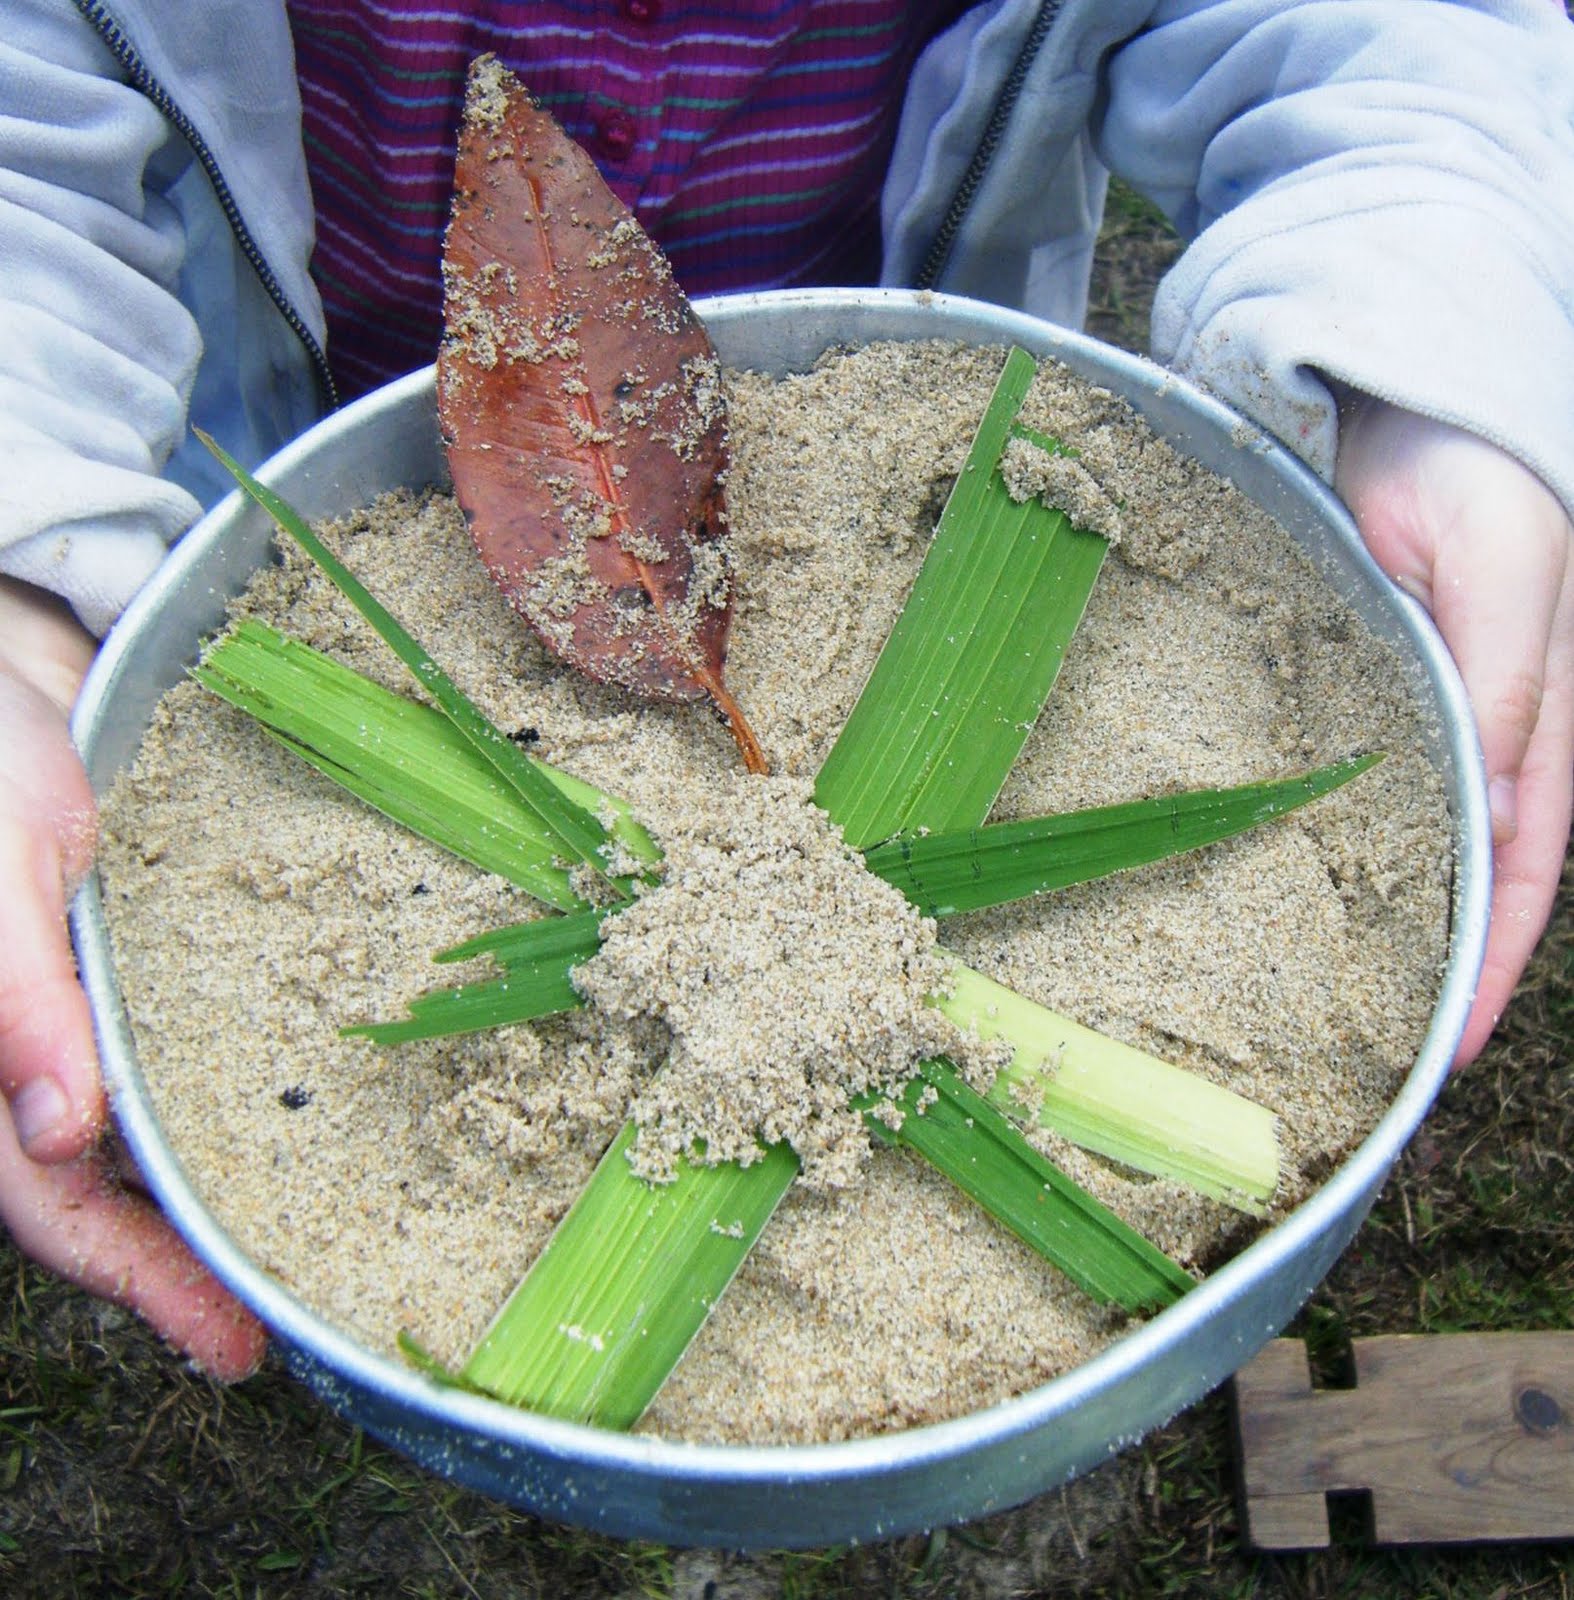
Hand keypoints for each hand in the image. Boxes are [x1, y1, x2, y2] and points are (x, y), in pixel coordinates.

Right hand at [0, 577, 264, 1376]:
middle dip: (179, 1264)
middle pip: (99, 1192)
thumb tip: (52, 1135)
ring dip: (203, 1190)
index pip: (50, 1204)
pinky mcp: (119, 971)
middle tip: (271, 1328)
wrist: (0, 675)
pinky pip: (166, 1052)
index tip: (225, 1344)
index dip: (137, 1281)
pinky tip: (278, 1112)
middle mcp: (22, 1052)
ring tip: (300, 1238)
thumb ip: (17, 1000)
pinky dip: (216, 1096)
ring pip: (136, 1134)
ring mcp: (75, 1015)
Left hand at [1334, 399, 1573, 1065]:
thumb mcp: (1502, 575)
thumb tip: (1510, 819)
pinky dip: (1344, 842)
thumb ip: (1509, 689)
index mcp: (1547, 724)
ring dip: (1388, 916)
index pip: (1529, 874)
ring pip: (1418, 842)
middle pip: (1475, 879)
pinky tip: (1290, 879)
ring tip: (1324, 992)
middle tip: (1371, 1051)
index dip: (1493, 967)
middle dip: (1438, 966)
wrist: (1412, 403)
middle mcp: (1494, 737)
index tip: (1443, 1053)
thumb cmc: (1477, 476)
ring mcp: (1431, 718)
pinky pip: (1367, 785)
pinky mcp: (1373, 690)